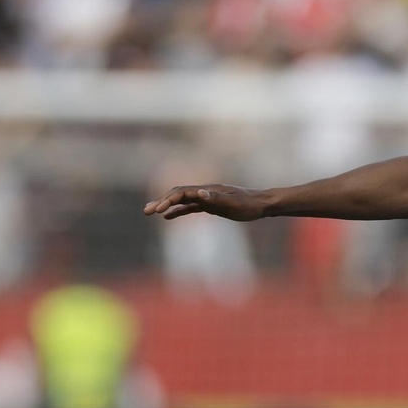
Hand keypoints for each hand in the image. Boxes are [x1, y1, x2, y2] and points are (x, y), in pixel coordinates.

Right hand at [143, 185, 266, 221]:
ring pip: (180, 200)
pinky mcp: (210, 206)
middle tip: (146, 212)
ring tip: (150, 212)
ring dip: (165, 205)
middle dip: (160, 202)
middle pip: (177, 195)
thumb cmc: (249, 204)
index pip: (181, 193)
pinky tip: (168, 217)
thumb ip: (216, 198)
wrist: (261, 204)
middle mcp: (203, 192)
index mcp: (206, 190)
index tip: (157, 211)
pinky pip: (190, 208)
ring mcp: (206, 198)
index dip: (168, 201)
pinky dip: (178, 211)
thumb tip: (199, 193)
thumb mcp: (233, 203)